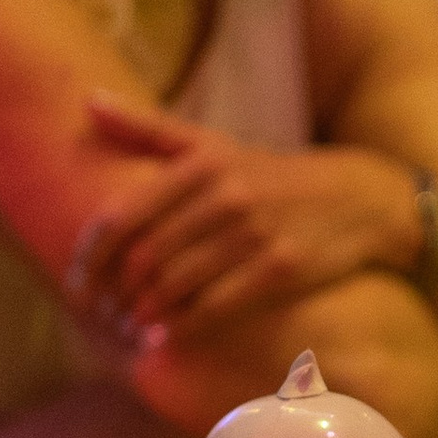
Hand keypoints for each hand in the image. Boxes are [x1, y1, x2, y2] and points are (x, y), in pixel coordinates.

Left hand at [68, 98, 422, 339]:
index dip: (90, 257)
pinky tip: (165, 336)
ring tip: (129, 327)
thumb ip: (148, 129)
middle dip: (114, 294)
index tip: (78, 285)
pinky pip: (215, 307)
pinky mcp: (281, 269)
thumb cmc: (273, 176)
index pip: (122, 216)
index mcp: (200, 164)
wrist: (360, 199)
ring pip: (175, 286)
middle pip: (144, 257)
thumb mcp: (214, 144)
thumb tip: (87, 101)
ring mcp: (255, 234)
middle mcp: (225, 196)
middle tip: (103, 315)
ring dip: (143, 314)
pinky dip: (182, 327)